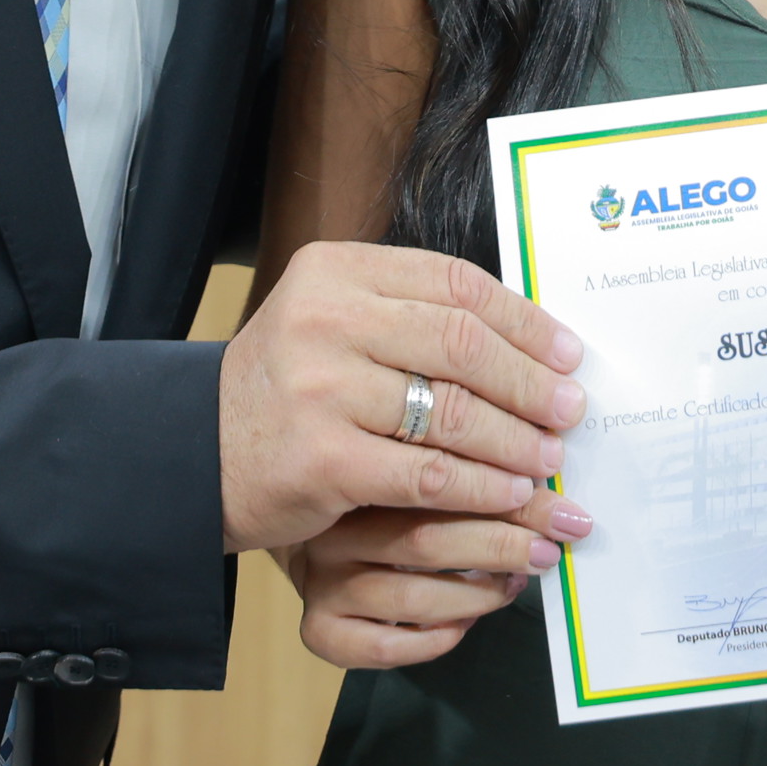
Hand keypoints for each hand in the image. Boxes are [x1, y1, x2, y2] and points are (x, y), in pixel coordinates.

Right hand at [219, 239, 590, 554]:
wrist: (195, 456)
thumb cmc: (285, 389)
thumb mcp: (334, 324)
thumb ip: (411, 316)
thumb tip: (528, 340)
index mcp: (336, 270)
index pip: (455, 283)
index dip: (523, 320)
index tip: (567, 353)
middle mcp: (326, 318)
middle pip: (462, 343)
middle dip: (529, 381)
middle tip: (571, 409)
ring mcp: (321, 388)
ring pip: (453, 411)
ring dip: (515, 439)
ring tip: (549, 456)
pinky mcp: (324, 458)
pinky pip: (430, 472)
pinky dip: (481, 486)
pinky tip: (510, 494)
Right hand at [278, 504, 571, 670]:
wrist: (302, 526)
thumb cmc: (380, 502)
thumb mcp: (417, 479)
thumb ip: (467, 477)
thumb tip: (549, 487)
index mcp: (361, 478)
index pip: (440, 483)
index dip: (509, 497)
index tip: (561, 510)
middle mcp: (334, 530)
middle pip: (426, 540)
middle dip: (502, 547)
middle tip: (549, 550)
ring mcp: (323, 583)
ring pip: (412, 597)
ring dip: (477, 594)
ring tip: (515, 584)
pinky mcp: (321, 629)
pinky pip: (384, 646)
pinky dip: (434, 639)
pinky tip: (465, 622)